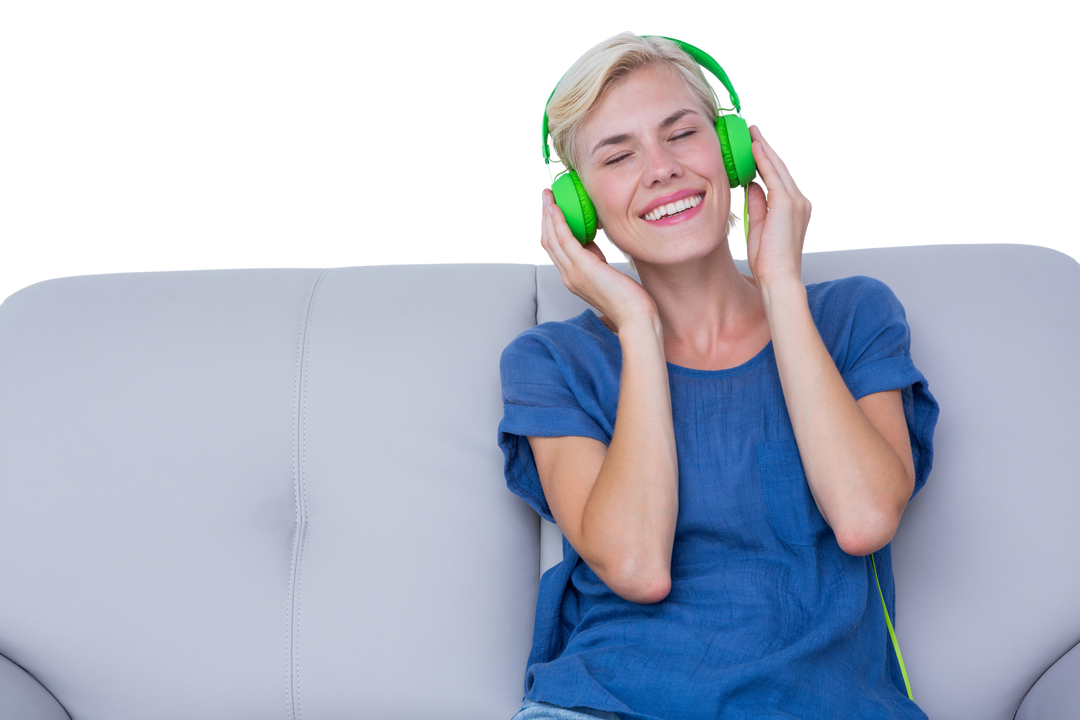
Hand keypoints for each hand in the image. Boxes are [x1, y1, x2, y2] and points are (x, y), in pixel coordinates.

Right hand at [538, 186, 657, 329]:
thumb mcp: (606, 274)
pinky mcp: (582, 267)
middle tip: (544, 196)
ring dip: (547, 214)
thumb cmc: (628, 299)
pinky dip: (558, 221)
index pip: (554, 251)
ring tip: (546, 195)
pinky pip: (565, 239)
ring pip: (552, 238)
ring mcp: (572, 272)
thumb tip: (593, 243)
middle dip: (543, 217)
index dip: (548, 229)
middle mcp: (568, 276)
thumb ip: (596, 260)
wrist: (634, 317)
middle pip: (548, 242)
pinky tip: (556, 207)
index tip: (550, 211)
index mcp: (573, 278)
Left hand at [743, 123, 814, 289]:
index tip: (755, 146)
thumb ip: (757, 204)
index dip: (767, 160)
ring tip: (752, 130)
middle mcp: (800, 202)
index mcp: (795, 208)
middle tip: (753, 129)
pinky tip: (754, 146)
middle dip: (766, 147)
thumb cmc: (769, 261)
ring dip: (764, 147)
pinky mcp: (786, 204)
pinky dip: (763, 159)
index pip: (779, 178)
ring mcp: (796, 202)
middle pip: (781, 168)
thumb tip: (751, 185)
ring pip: (778, 167)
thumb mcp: (758, 226)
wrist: (779, 278)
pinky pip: (773, 175)